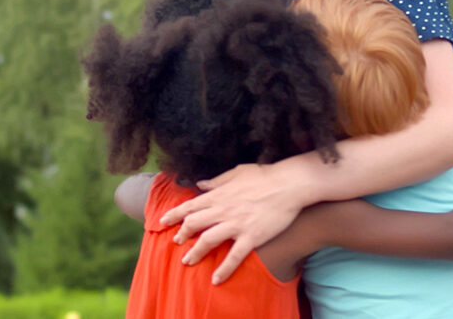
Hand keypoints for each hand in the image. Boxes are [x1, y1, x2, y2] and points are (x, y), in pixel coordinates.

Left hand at [159, 163, 305, 283]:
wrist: (289, 184)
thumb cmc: (265, 175)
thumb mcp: (237, 172)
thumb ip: (217, 181)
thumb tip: (200, 184)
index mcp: (219, 194)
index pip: (190, 206)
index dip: (174, 214)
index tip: (163, 222)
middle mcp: (224, 210)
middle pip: (194, 224)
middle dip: (182, 235)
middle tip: (177, 243)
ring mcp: (237, 224)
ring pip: (208, 241)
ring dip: (195, 252)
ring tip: (187, 261)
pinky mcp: (252, 237)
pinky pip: (234, 257)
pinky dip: (224, 269)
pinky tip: (216, 280)